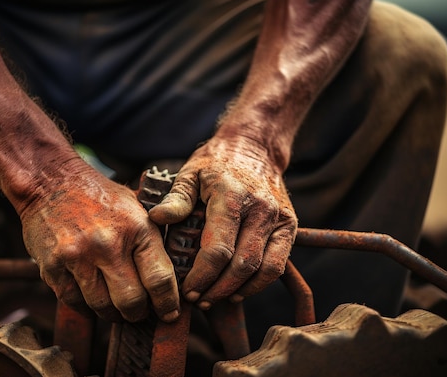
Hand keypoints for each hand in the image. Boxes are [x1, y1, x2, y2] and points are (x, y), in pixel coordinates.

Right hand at [19, 160, 179, 322]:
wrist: (50, 181)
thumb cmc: (98, 196)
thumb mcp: (136, 205)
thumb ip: (155, 236)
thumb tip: (177, 275)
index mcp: (137, 226)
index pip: (159, 278)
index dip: (168, 303)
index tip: (169, 313)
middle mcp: (108, 243)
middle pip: (131, 301)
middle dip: (138, 314)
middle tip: (140, 312)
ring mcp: (78, 256)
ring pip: (102, 306)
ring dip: (112, 313)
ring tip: (115, 306)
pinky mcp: (53, 266)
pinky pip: (74, 301)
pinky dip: (85, 304)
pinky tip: (90, 294)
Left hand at [149, 135, 296, 308]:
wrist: (255, 147)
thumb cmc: (216, 163)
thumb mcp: (190, 173)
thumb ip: (176, 198)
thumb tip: (157, 219)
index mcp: (231, 195)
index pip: (217, 248)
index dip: (201, 276)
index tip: (186, 290)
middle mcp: (259, 208)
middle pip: (241, 264)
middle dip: (217, 289)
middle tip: (198, 299)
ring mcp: (278, 218)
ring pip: (262, 269)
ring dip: (238, 291)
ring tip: (215, 298)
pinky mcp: (290, 225)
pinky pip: (277, 264)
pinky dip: (259, 284)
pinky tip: (239, 291)